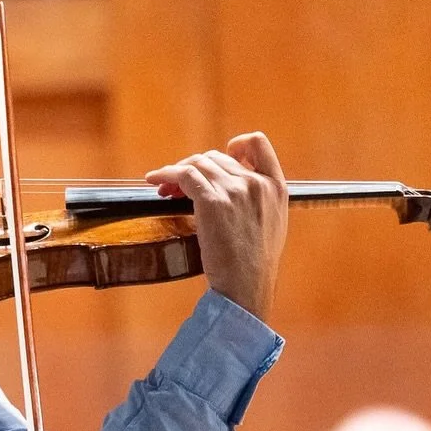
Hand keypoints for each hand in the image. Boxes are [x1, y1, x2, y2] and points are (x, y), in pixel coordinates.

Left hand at [144, 131, 288, 320]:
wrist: (247, 286)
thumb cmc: (253, 266)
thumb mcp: (272, 226)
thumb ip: (258, 201)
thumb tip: (232, 190)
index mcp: (275, 187)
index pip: (258, 143)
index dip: (235, 145)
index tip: (218, 157)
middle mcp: (256, 183)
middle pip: (216, 157)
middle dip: (194, 167)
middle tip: (178, 186)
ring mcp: (235, 190)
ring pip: (197, 164)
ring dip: (177, 172)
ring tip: (165, 189)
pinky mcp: (212, 202)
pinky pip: (184, 175)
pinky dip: (165, 174)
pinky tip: (155, 182)